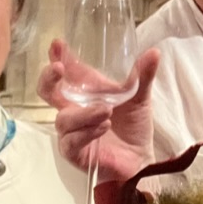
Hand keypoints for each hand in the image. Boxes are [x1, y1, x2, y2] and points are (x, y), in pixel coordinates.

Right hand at [38, 40, 158, 184]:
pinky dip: (86, 132)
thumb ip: (143, 76)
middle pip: (48, 92)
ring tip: (106, 111)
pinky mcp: (74, 152)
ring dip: (84, 113)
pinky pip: (71, 141)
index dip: (58, 57)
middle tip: (59, 69)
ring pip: (63, 119)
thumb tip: (154, 52)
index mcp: (86, 91)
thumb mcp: (140, 98)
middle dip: (49, 79)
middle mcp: (73, 108)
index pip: (67, 72)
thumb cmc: (133, 126)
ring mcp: (71, 130)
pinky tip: (103, 127)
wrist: (140, 159)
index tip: (57, 44)